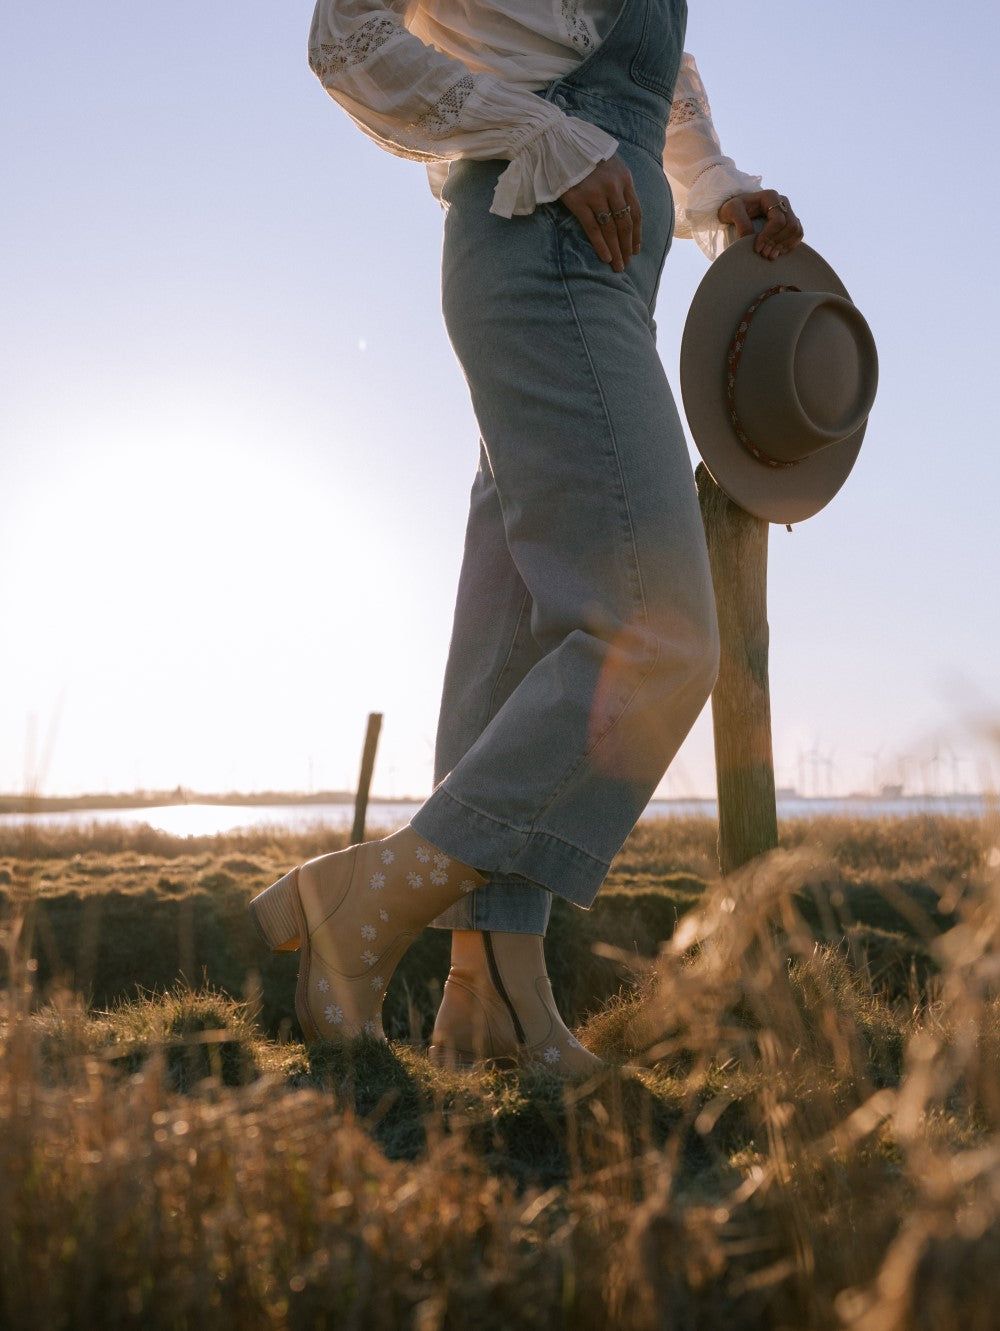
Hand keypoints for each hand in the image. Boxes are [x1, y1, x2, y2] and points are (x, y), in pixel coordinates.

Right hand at [560, 156, 641, 272]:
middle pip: (625, 223)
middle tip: (627, 263)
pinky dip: (600, 245)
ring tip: (617, 266)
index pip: (635, 211)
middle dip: (627, 246)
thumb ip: (617, 183)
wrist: (559, 142)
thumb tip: (622, 208)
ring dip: (616, 250)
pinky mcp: (579, 201)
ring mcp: (596, 194)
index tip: (636, 249)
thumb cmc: (583, 154)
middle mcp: (614, 187)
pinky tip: (605, 257)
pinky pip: (593, 228)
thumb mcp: (609, 164)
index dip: (637, 233)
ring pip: (611, 229)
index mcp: (624, 178)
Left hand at [718, 189, 803, 259]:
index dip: (769, 236)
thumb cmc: (733, 208)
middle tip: (763, 254)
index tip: (757, 248)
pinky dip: (790, 245)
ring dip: (784, 245)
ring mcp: (788, 211)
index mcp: (770, 196)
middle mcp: (783, 202)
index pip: (778, 220)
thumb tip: (750, 237)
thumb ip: (741, 222)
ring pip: (796, 230)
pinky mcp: (789, 221)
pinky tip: (777, 252)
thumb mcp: (731, 211)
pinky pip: (798, 234)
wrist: (735, 210)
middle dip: (777, 242)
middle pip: (790, 226)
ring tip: (770, 255)